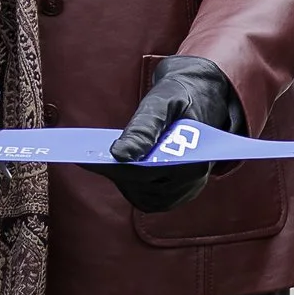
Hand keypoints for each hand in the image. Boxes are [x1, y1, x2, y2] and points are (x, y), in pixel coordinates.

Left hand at [101, 56, 245, 212]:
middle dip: (117, 173)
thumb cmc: (182, 96)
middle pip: (143, 188)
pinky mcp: (178, 194)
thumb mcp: (163, 102)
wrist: (204, 99)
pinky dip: (131, 185)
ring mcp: (186, 190)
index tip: (91, 160)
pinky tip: (119, 167)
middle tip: (89, 157)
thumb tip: (118, 154)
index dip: (119, 169)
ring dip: (123, 180)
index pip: (149, 174)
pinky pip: (148, 198)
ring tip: (104, 160)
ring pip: (143, 197)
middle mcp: (193, 180)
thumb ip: (144, 127)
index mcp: (194, 158)